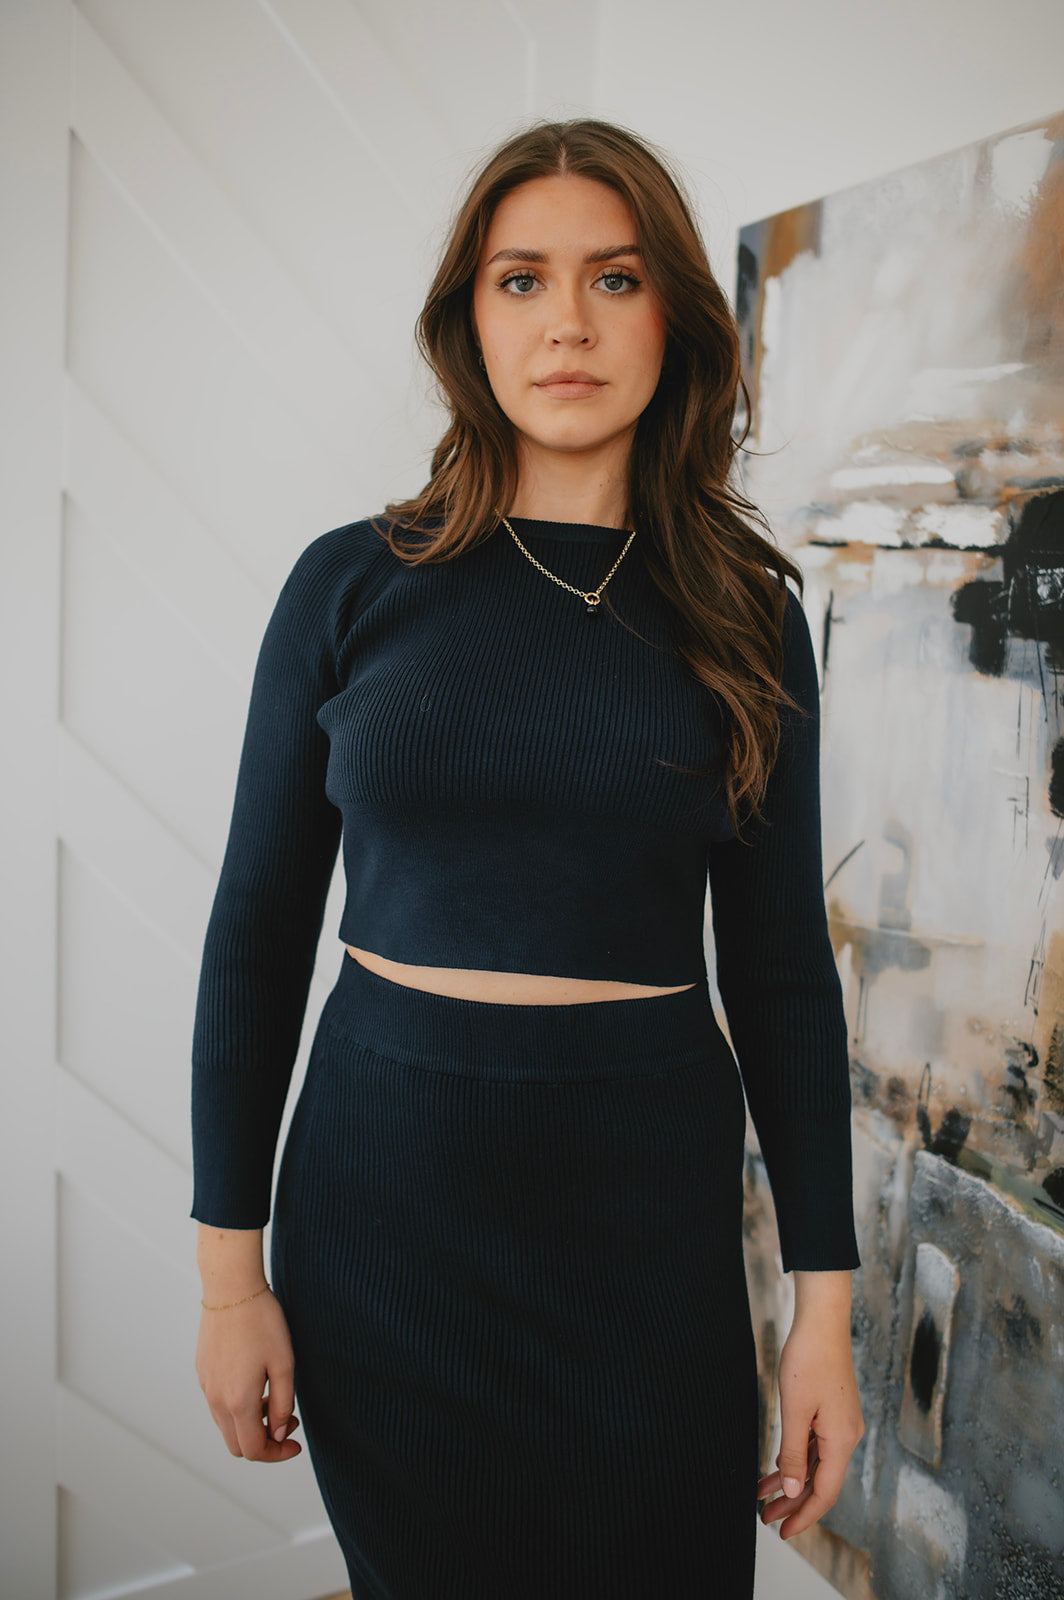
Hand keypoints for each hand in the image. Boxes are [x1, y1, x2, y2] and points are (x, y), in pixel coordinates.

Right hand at [195, 1287, 302, 1462]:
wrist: (231, 1287)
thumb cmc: (262, 1322)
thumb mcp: (284, 1363)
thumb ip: (282, 1404)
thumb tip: (277, 1434)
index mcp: (237, 1402)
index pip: (254, 1450)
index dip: (277, 1454)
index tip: (295, 1443)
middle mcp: (215, 1400)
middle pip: (237, 1445)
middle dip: (265, 1442)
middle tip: (288, 1420)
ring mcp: (206, 1385)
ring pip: (226, 1425)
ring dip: (251, 1424)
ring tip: (274, 1398)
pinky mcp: (202, 1371)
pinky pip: (218, 1404)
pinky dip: (238, 1407)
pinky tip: (256, 1382)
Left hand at [756, 1308, 863, 1539]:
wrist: (822, 1321)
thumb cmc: (808, 1360)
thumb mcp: (795, 1410)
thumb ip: (795, 1454)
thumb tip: (795, 1492)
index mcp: (841, 1441)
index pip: (824, 1493)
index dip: (804, 1516)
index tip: (782, 1532)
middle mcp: (846, 1436)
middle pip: (820, 1482)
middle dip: (793, 1504)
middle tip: (765, 1518)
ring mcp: (841, 1424)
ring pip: (816, 1464)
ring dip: (791, 1482)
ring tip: (763, 1497)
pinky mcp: (833, 1412)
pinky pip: (815, 1445)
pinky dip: (796, 1459)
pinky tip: (777, 1466)